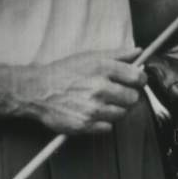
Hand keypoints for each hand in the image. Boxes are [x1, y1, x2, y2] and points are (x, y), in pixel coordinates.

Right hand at [8, 48, 146, 133]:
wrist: (38, 90)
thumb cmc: (64, 72)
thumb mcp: (90, 56)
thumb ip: (117, 54)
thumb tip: (139, 51)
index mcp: (103, 68)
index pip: (138, 77)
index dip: (140, 80)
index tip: (135, 81)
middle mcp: (99, 88)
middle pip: (133, 98)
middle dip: (128, 96)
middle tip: (117, 93)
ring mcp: (93, 108)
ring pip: (122, 114)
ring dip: (116, 110)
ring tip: (102, 103)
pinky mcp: (85, 125)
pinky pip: (108, 127)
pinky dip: (104, 122)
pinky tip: (93, 113)